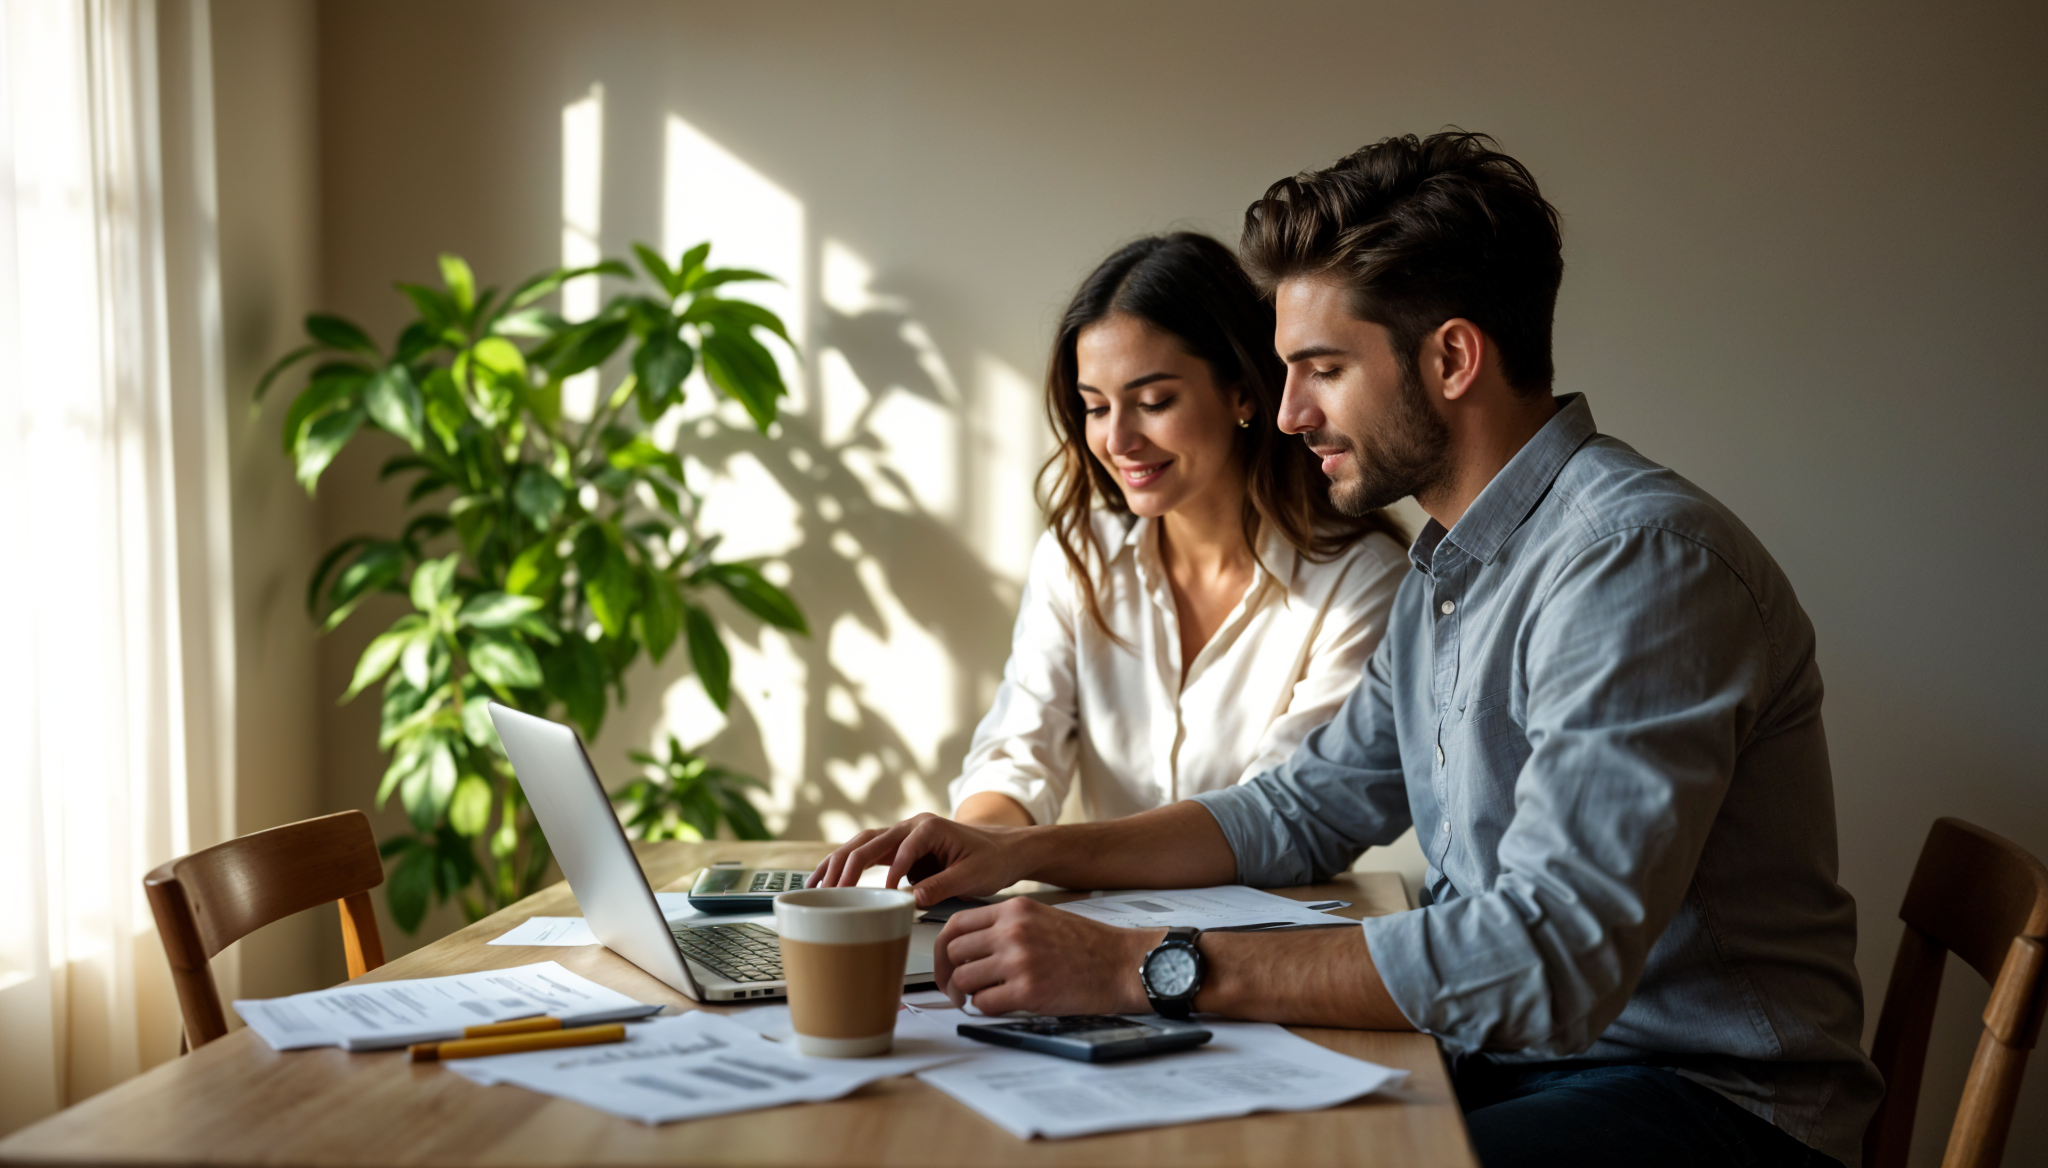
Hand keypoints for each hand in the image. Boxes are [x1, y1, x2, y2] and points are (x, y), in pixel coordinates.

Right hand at [807, 813, 1037, 905]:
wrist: (1005, 850)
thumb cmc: (992, 859)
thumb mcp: (973, 876)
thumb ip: (943, 886)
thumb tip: (912, 899)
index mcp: (930, 827)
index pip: (903, 848)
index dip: (892, 872)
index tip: (885, 895)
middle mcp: (912, 826)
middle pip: (870, 841)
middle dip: (847, 865)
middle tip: (830, 890)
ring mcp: (903, 836)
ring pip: (861, 844)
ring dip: (837, 863)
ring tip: (814, 884)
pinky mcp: (900, 849)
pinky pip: (867, 854)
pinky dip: (846, 865)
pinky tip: (828, 880)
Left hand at [935, 898, 1160, 1015]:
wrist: (1122, 964)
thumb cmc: (1087, 945)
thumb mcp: (1041, 918)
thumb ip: (1005, 927)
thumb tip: (969, 948)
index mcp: (1014, 910)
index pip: (955, 924)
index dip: (942, 949)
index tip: (944, 964)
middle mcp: (1012, 931)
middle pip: (953, 952)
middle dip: (949, 975)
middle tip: (957, 989)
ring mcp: (1019, 961)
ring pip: (964, 979)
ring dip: (968, 994)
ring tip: (982, 998)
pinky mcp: (1028, 991)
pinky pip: (984, 1004)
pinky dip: (986, 1009)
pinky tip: (1002, 1005)